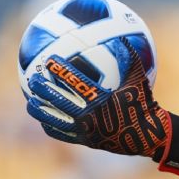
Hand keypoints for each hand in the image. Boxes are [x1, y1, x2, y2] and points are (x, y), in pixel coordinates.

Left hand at [25, 38, 178, 175]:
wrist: (148, 135)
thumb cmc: (144, 103)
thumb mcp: (140, 78)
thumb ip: (129, 58)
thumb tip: (121, 37)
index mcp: (100, 98)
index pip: (74, 81)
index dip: (60, 70)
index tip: (49, 60)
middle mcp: (89, 115)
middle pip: (59, 100)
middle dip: (44, 89)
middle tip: (33, 80)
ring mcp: (85, 130)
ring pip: (56, 120)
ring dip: (41, 111)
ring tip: (29, 104)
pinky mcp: (85, 141)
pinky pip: (63, 134)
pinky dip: (52, 127)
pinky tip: (45, 122)